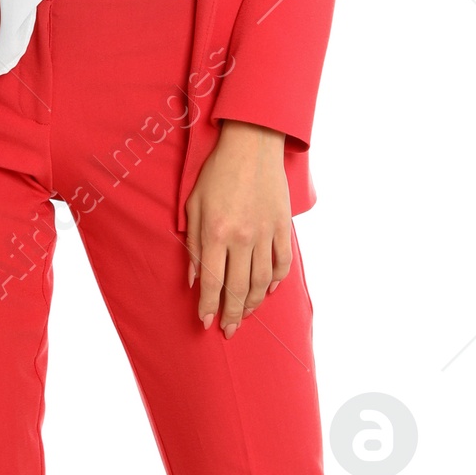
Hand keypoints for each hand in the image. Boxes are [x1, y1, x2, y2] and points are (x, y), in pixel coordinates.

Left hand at [186, 121, 291, 337]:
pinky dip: (276, 279)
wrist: (251, 144)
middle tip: (228, 330)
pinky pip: (282, 262)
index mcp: (215, 233)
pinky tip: (269, 290)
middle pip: (238, 288)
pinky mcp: (283, 226)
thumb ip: (192, 244)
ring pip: (262, 281)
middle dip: (232, 314)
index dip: (208, 306)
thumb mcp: (193, 205)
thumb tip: (193, 278)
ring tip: (245, 315)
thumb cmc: (216, 173)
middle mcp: (242, 238)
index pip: (212, 282)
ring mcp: (265, 233)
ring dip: (253, 303)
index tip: (205, 323)